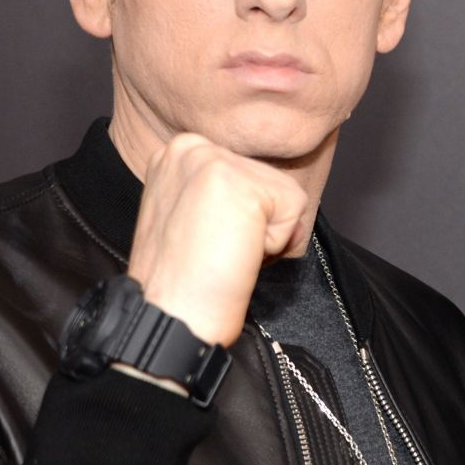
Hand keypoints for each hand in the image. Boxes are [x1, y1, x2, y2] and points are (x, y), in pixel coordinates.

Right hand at [125, 134, 311, 346]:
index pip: (246, 176)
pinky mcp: (239, 182)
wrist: (170, 315)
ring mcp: (213, 160)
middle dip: (256, 225)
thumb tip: (285, 206)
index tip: (208, 241)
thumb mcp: (196, 219)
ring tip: (223, 253)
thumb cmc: (182, 282)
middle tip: (217, 252)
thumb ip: (231, 199)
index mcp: (175, 155)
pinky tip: (235, 253)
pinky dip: (274, 244)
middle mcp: (189, 148)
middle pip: (267, 182)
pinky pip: (294, 211)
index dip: (241, 219)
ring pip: (284, 196)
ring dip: (265, 236)